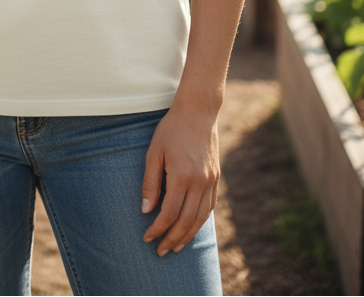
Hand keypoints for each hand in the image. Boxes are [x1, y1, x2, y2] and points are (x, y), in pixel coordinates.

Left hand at [141, 102, 220, 255]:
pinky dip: (200, 220)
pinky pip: (209, 206)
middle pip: (187, 220)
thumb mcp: (154, 152)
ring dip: (189, 235)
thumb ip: (151, 182)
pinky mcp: (216, 177)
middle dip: (173, 238)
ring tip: (177, 246)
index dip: (158, 229)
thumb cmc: (171, 129)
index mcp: (182, 176)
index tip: (147, 237)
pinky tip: (191, 227)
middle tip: (161, 251)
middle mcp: (199, 181)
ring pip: (201, 217)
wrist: (198, 112)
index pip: (170, 213)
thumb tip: (146, 210)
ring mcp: (211, 180)